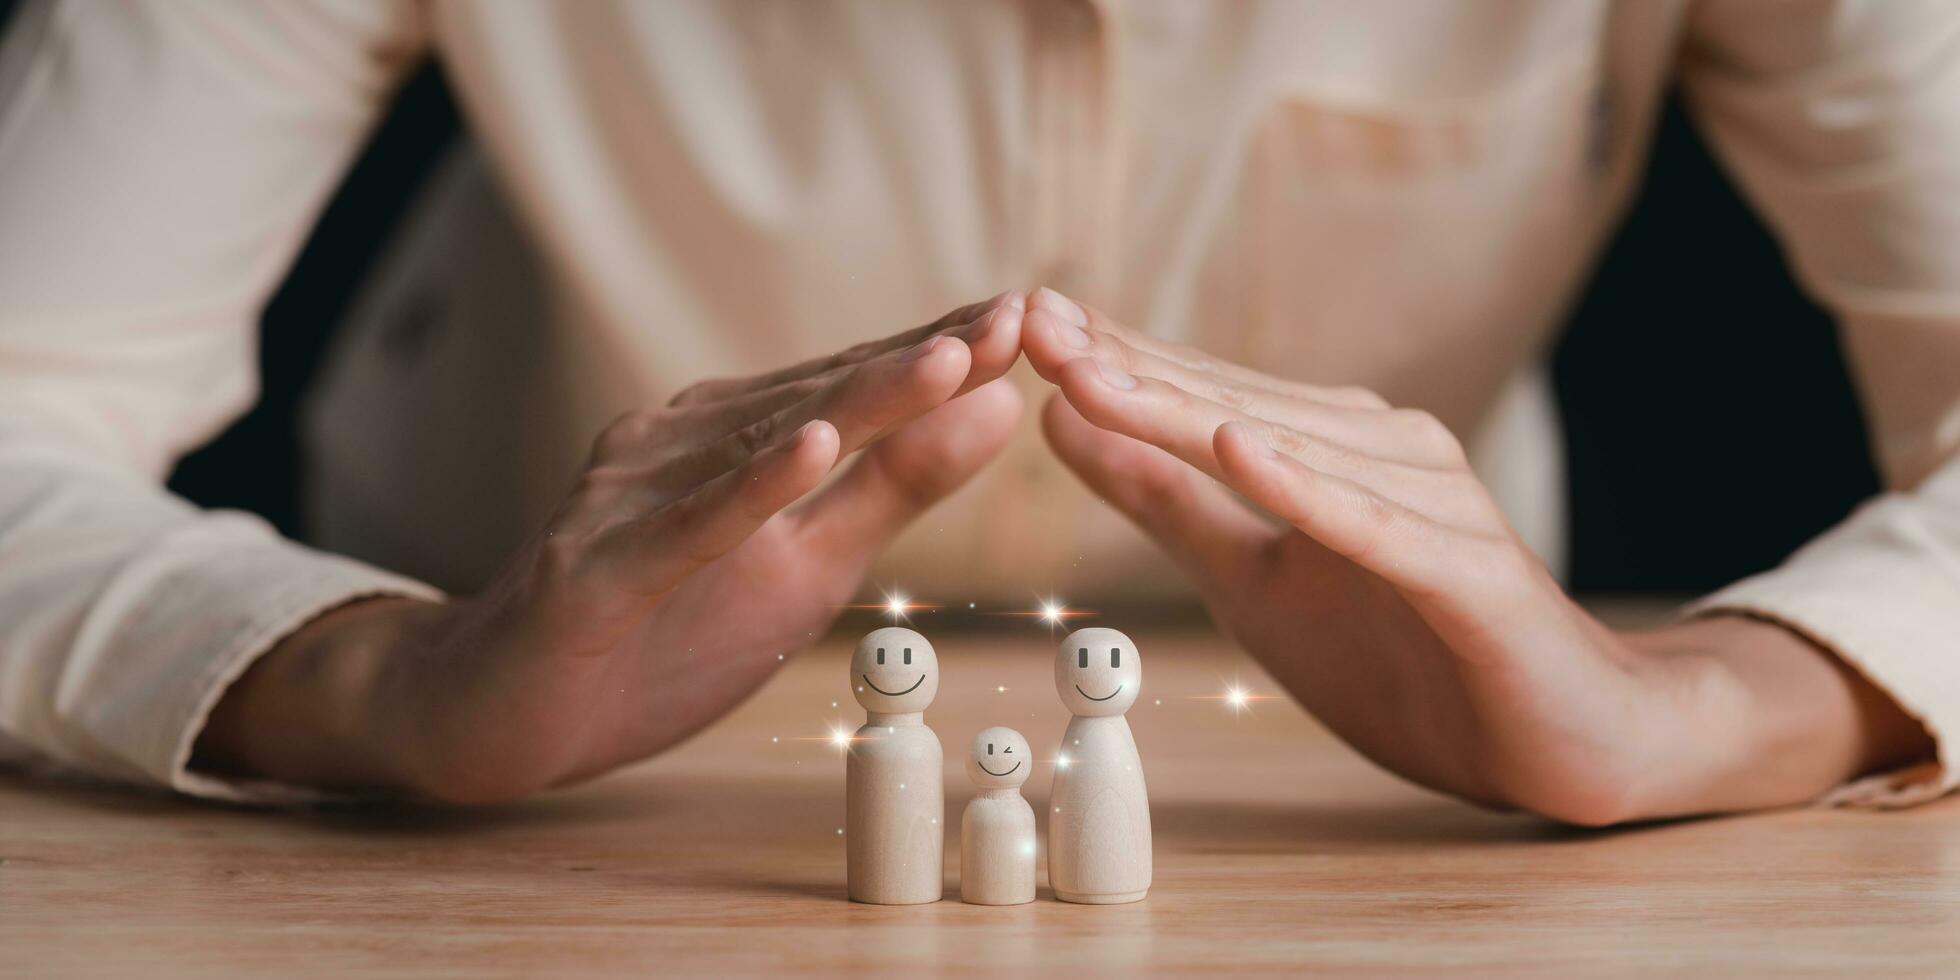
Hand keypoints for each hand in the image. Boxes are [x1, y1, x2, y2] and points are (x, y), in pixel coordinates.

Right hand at [196, 294, 1026, 802]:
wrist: (499, 714)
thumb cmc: (658, 635)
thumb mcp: (804, 566)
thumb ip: (892, 489)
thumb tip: (996, 406)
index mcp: (738, 440)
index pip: (858, 387)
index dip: (947, 354)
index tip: (1038, 316)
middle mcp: (683, 442)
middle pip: (821, 394)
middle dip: (925, 356)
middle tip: (1020, 314)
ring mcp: (632, 499)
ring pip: (761, 444)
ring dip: (857, 399)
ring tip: (949, 358)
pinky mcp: (595, 571)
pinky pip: (682, 527)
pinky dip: (745, 489)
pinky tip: (806, 448)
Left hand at [1020, 288, 1929, 823]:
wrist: (1556, 738)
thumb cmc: (1401, 652)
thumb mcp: (1249, 577)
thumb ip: (1165, 499)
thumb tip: (1063, 415)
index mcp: (1322, 448)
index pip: (1200, 394)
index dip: (1111, 359)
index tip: (1018, 319)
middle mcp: (1379, 451)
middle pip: (1235, 404)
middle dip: (1128, 364)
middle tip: (1031, 319)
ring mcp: (1430, 506)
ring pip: (1295, 452)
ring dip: (1193, 412)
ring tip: (1097, 377)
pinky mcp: (1470, 573)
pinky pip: (1382, 530)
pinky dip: (1315, 494)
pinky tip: (1247, 455)